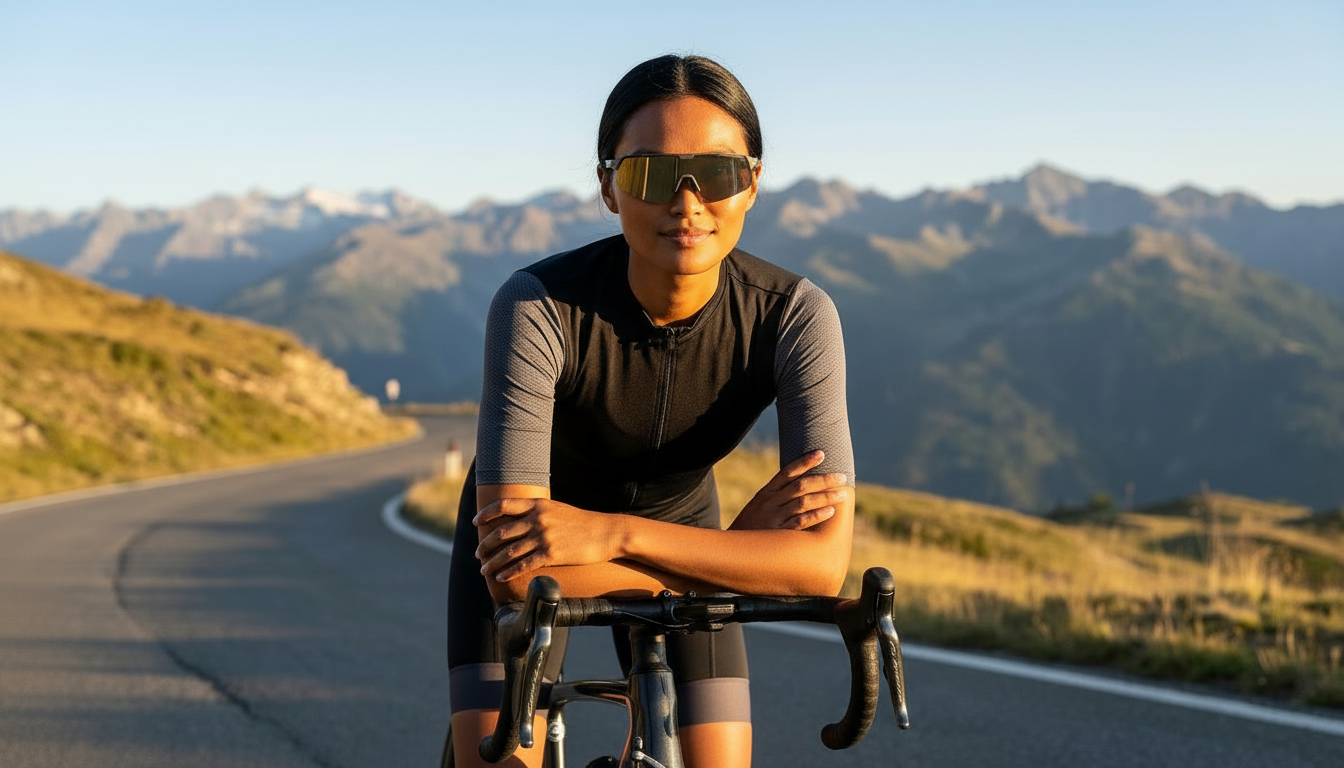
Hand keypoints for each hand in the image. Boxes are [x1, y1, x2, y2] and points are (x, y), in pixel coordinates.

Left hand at [473, 498, 620, 582]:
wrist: (606, 532)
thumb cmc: (582, 522)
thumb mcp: (557, 509)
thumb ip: (538, 512)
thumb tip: (519, 521)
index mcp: (538, 504)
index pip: (503, 505)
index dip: (486, 514)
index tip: (476, 523)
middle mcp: (538, 518)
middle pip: (502, 532)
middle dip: (485, 545)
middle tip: (478, 554)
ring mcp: (544, 536)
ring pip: (509, 551)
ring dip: (493, 562)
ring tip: (484, 570)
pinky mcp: (552, 554)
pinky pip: (524, 564)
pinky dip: (509, 571)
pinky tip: (501, 577)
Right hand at [729, 450, 850, 531]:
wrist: (728, 553)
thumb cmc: (747, 531)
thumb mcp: (756, 509)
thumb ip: (775, 499)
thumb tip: (799, 489)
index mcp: (764, 494)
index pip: (787, 472)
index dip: (805, 462)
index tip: (822, 454)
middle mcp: (769, 503)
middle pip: (800, 485)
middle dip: (823, 479)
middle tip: (842, 477)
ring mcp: (773, 518)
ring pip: (803, 502)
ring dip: (825, 496)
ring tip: (842, 493)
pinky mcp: (777, 535)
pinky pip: (800, 522)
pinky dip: (816, 515)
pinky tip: (830, 511)